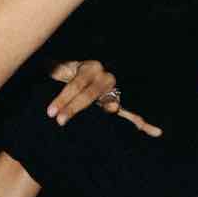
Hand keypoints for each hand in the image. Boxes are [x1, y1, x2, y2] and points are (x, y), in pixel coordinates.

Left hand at [45, 59, 159, 137]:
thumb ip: (55, 68)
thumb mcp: (66, 67)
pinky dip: (146, 124)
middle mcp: (105, 77)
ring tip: (110, 111)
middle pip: (90, 93)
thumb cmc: (79, 72)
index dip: (63, 98)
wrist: (112, 65)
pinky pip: (136, 114)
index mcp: (90, 68)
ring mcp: (117, 90)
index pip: (76, 84)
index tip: (50, 112)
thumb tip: (41, 63)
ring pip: (112, 100)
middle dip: (74, 107)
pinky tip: (156, 133)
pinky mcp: (124, 103)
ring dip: (110, 108)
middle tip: (59, 121)